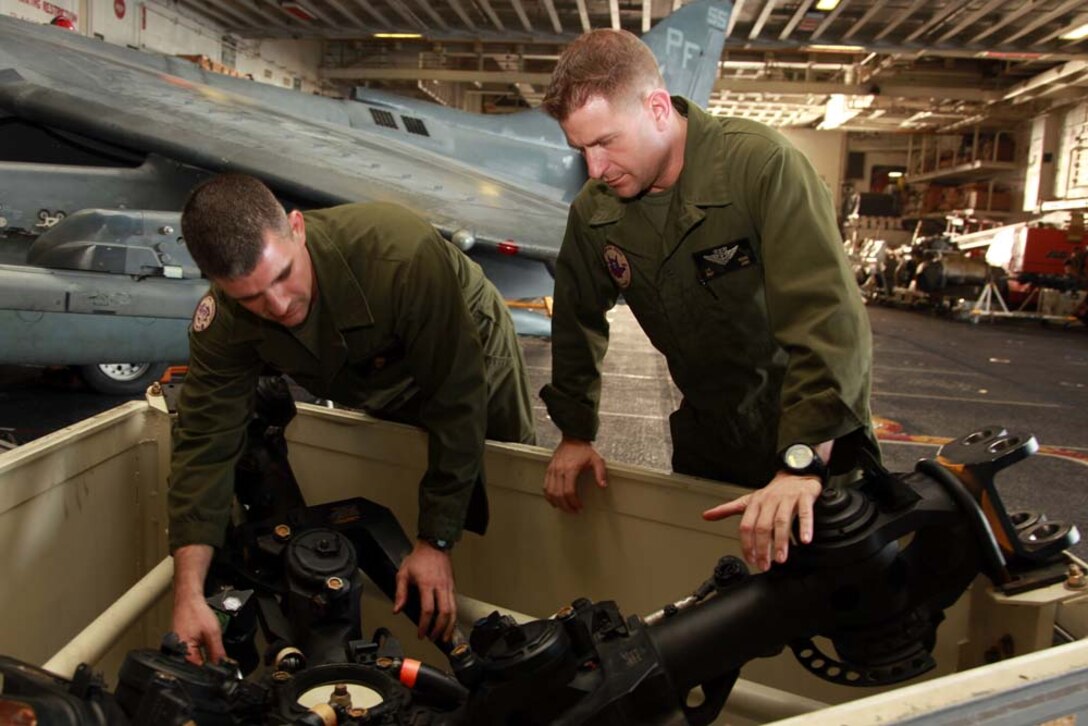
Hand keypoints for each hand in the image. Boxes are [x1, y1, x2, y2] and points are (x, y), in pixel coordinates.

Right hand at [171, 591, 225, 665]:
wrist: (188, 598)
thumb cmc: (195, 611)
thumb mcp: (213, 633)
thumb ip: (218, 652)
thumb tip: (223, 666)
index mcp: (183, 653)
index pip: (199, 670)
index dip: (212, 669)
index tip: (220, 664)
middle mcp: (177, 652)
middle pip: (196, 666)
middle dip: (208, 660)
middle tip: (211, 643)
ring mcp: (177, 648)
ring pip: (194, 659)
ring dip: (203, 653)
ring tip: (204, 636)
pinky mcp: (179, 643)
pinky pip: (190, 651)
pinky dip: (199, 647)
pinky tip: (201, 637)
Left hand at [394, 540, 456, 641]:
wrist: (434, 545)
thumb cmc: (419, 558)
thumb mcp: (403, 573)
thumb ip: (400, 593)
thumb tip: (397, 610)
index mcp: (427, 584)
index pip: (428, 609)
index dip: (424, 624)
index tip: (421, 633)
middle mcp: (440, 586)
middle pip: (444, 613)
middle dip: (439, 629)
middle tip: (432, 638)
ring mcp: (449, 587)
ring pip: (453, 610)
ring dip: (449, 626)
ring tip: (444, 637)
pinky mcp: (453, 587)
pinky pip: (455, 605)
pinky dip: (453, 617)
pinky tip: (449, 624)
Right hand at [544, 436, 607, 512]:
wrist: (572, 438)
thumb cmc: (584, 450)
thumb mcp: (596, 460)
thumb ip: (600, 473)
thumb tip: (602, 486)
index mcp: (570, 469)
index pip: (569, 491)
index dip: (574, 502)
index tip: (579, 507)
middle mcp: (559, 471)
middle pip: (559, 494)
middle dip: (566, 506)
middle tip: (573, 511)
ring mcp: (552, 470)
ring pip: (550, 492)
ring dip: (557, 503)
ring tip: (565, 508)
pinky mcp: (548, 470)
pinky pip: (545, 486)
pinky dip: (549, 496)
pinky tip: (554, 501)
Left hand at [702, 473, 820, 570]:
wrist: (795, 473)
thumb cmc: (772, 492)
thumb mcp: (748, 500)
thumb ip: (727, 509)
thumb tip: (707, 516)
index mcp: (754, 503)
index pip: (746, 526)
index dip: (746, 544)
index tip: (750, 559)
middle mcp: (769, 501)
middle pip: (762, 526)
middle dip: (763, 548)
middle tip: (765, 565)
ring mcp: (787, 498)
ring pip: (782, 522)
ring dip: (781, 542)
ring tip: (781, 558)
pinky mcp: (804, 497)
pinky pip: (805, 513)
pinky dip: (805, 527)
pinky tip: (805, 540)